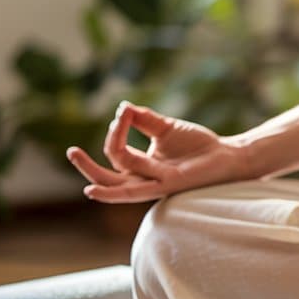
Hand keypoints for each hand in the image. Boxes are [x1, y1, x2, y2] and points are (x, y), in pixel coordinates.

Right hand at [66, 102, 249, 202]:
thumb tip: (122, 107)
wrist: (227, 155)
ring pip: (118, 185)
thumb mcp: (166, 128)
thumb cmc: (198, 145)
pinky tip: (95, 190)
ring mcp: (155, 184)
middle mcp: (145, 178)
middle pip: (108, 177)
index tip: (122, 113)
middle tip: (71, 151)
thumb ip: (144, 120)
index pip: (117, 153)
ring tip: (76, 158)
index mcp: (143, 166)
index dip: (116, 132)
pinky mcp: (168, 186)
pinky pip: (137, 190)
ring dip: (97, 173)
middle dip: (87, 167)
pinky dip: (115, 192)